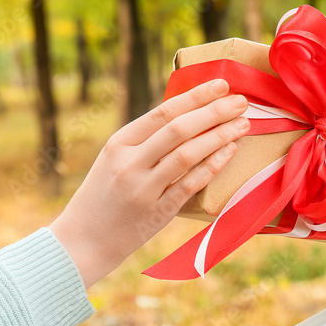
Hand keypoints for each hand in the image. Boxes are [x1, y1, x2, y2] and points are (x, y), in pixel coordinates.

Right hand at [49, 79, 249, 287]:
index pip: (163, 112)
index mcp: (119, 143)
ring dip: (219, 137)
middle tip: (241, 102)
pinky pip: (190, 184)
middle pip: (179, 129)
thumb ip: (145, 140)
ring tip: (242, 125)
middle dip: (214, 112)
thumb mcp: (115, 159)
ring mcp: (143, 189)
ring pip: (188, 154)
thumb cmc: (104, 195)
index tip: (222, 85)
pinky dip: (212, 165)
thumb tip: (188, 114)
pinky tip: (229, 152)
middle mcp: (130, 163)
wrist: (83, 240)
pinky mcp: (156, 212)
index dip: (196, 97)